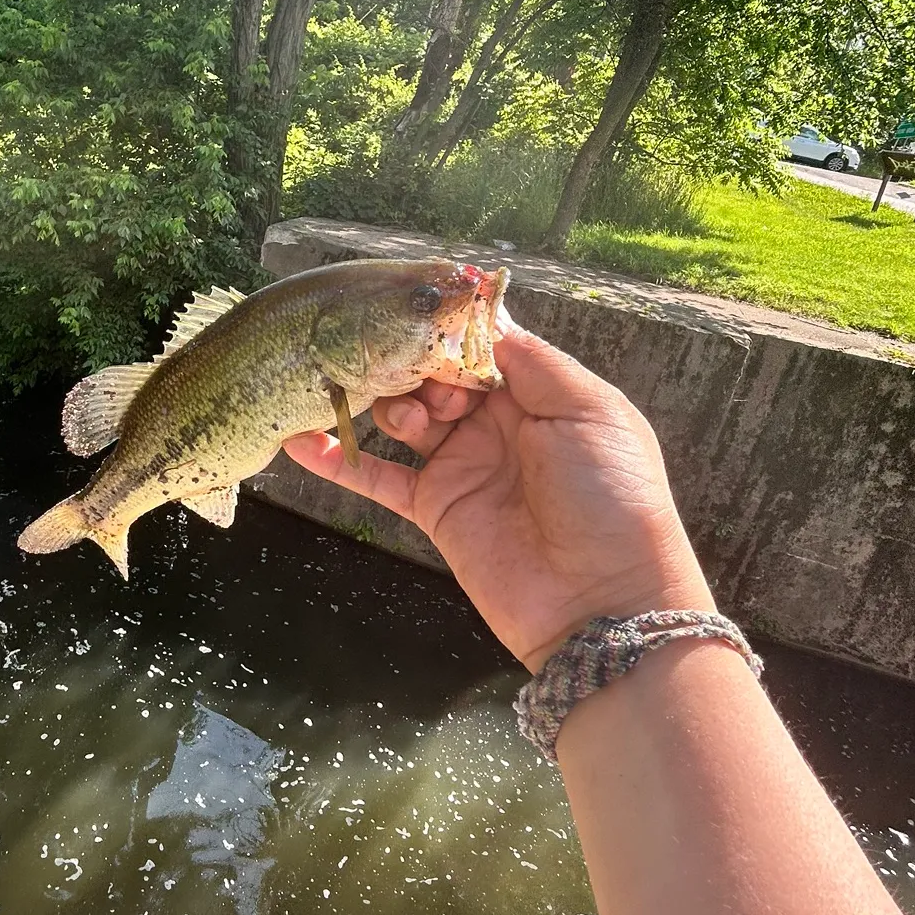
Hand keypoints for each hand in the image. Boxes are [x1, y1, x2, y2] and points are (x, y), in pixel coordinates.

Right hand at [282, 318, 713, 670]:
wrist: (600, 600)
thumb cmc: (613, 498)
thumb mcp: (590, 412)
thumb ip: (534, 362)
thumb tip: (483, 322)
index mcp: (539, 394)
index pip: (480, 346)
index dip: (450, 331)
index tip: (419, 314)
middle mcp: (496, 423)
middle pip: (435, 374)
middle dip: (416, 365)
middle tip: (412, 373)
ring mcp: (462, 465)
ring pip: (405, 416)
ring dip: (391, 403)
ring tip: (406, 417)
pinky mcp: (434, 508)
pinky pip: (378, 477)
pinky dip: (339, 460)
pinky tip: (301, 440)